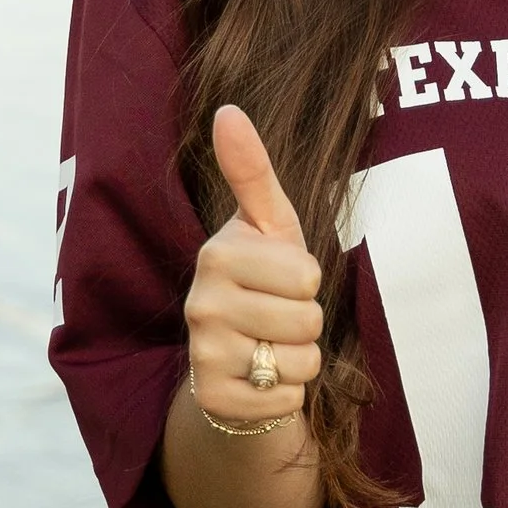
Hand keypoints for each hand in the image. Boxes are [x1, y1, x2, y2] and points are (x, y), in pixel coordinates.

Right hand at [183, 107, 323, 431]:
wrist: (237, 360)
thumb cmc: (264, 281)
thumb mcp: (269, 225)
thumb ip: (253, 171)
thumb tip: (227, 108)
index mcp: (216, 254)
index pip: (307, 274)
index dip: (307, 280)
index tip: (281, 279)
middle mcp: (200, 304)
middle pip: (307, 319)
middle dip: (307, 323)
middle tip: (278, 318)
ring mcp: (202, 355)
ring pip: (299, 362)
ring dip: (299, 359)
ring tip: (271, 347)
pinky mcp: (213, 400)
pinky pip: (286, 399)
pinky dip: (287, 395)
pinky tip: (262, 380)